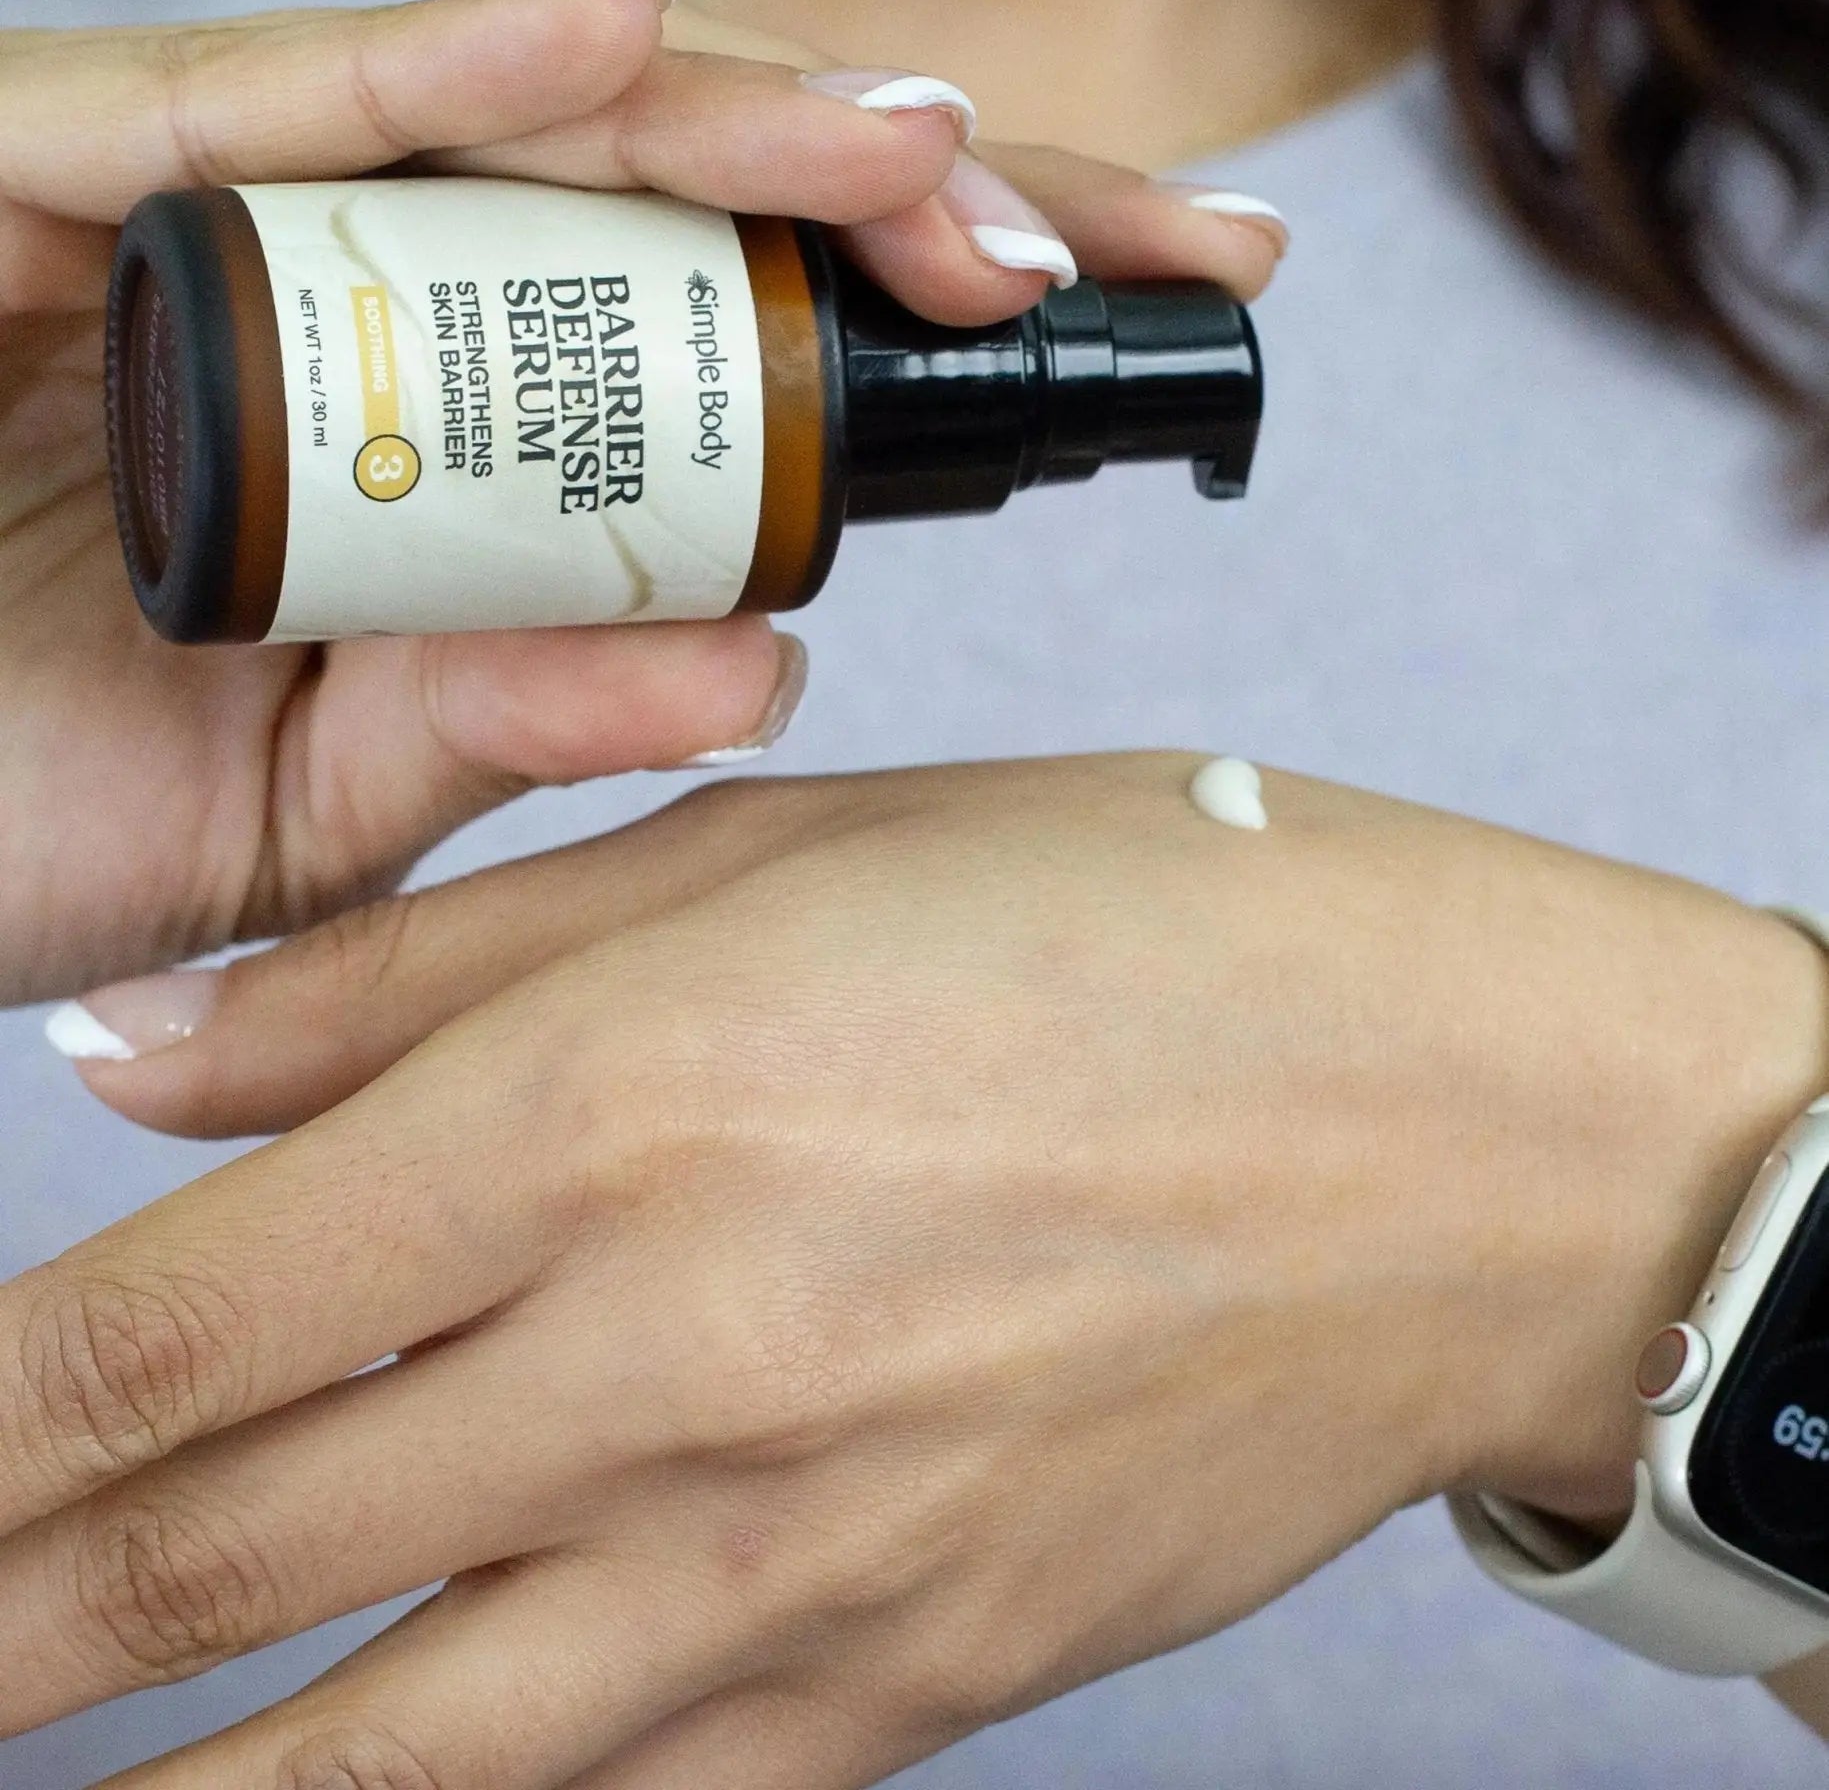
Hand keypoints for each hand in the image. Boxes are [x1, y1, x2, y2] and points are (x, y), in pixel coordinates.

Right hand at [0, 0, 1281, 1003]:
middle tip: (1108, 240)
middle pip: (686, 210)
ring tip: (937, 154)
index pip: (742, 348)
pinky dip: (452, 71)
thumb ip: (518, 726)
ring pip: (527, 132)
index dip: (931, 321)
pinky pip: (277, 101)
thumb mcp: (320, 803)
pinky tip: (628, 41)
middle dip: (908, 206)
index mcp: (457, 451)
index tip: (1123, 325)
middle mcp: (370, 307)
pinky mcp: (69, 168)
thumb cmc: (22, 793)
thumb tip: (766, 663)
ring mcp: (235, 224)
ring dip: (746, 126)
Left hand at [14, 756, 1827, 1785]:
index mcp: (621, 1107)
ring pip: (375, 1759)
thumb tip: (154, 1058)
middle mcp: (672, 1361)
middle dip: (6, 1627)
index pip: (175, 1325)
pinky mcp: (909, 1685)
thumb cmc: (1140, 930)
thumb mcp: (777, 854)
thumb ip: (430, 966)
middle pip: (220, 1564)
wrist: (1459, 1137)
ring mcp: (792, 1559)